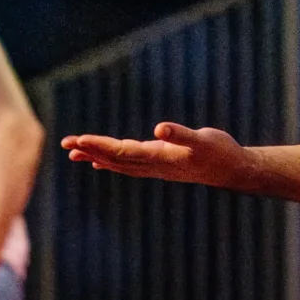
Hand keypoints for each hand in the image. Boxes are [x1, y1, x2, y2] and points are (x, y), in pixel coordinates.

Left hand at [61, 121, 250, 188]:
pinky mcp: (160, 164)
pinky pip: (128, 164)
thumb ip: (182, 135)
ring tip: (73, 152)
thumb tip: (160, 129)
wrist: (233, 171)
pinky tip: (98, 160)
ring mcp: (156, 167)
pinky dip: (111, 160)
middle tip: (66, 143)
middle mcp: (153, 165)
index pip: (122, 151)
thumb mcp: (204, 139)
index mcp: (160, 157)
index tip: (80, 140)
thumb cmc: (220, 152)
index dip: (100, 145)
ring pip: (119, 163)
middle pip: (115, 158)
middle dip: (90, 149)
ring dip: (96, 155)